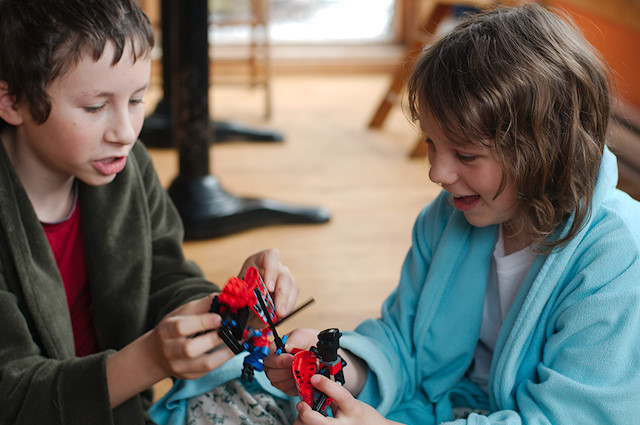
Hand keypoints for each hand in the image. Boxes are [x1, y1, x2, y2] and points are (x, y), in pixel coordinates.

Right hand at [107, 293, 233, 407]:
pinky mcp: (190, 376)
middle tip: (232, 329)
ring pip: (204, 364)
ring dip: (226, 352)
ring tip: (239, 340)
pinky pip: (210, 370)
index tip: (219, 318)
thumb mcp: (182, 313)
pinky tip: (234, 349)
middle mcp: (170, 351)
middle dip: (214, 338)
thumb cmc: (172, 329)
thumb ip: (203, 305)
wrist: (156, 355)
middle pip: (190, 349)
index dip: (202, 322)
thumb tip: (224, 297)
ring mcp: (179, 367)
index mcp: (166, 331)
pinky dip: (225, 359)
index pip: (181, 327)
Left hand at [239, 248, 298, 316]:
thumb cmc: (241, 296)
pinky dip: (289, 305)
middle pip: (283, 274)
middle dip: (282, 294)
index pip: (270, 256)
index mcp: (258, 261)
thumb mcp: (240, 295)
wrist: (244, 303)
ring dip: (286, 302)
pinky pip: (293, 294)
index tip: (269, 288)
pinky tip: (282, 314)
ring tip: (280, 315)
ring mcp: (282, 275)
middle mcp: (272, 266)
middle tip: (278, 310)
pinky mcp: (289, 286)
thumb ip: (248, 300)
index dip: (272, 270)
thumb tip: (259, 309)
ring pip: (291, 284)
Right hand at [264, 328, 319, 395]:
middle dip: (286, 370)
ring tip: (303, 370)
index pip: (268, 358)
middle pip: (271, 373)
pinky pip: (288, 390)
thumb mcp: (302, 335)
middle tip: (299, 365)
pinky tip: (304, 377)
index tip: (291, 358)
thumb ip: (293, 340)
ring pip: (279, 383)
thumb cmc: (309, 342)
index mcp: (274, 351)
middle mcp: (274, 365)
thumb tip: (285, 347)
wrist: (321, 352)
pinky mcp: (288, 388)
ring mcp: (280, 378)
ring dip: (292, 377)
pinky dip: (297, 384)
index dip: (278, 360)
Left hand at [294, 375, 395, 424]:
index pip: (341, 396)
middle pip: (321, 423)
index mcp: (354, 411)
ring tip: (304, 415)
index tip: (315, 378)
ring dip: (302, 421)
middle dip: (306, 413)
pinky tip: (308, 421)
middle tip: (301, 404)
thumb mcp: (353, 404)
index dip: (327, 386)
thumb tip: (315, 387)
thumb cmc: (362, 418)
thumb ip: (336, 398)